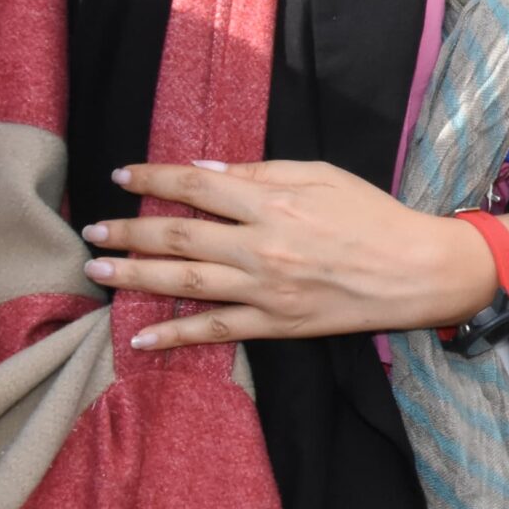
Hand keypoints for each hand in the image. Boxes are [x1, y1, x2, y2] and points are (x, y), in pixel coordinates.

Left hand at [81, 160, 495, 349]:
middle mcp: (260, 245)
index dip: (153, 179)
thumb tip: (204, 172)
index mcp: (272, 202)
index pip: (195, 187)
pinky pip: (214, 330)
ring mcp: (264, 289)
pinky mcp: (275, 323)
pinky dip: (174, 334)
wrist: (416, 270)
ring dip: (134, 275)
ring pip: (184, 282)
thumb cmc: (373, 214)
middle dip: (128, 231)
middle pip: (177, 236)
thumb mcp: (321, 175)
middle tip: (92, 230)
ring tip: (97, 270)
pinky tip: (139, 336)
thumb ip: (259, 173)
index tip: (121, 176)